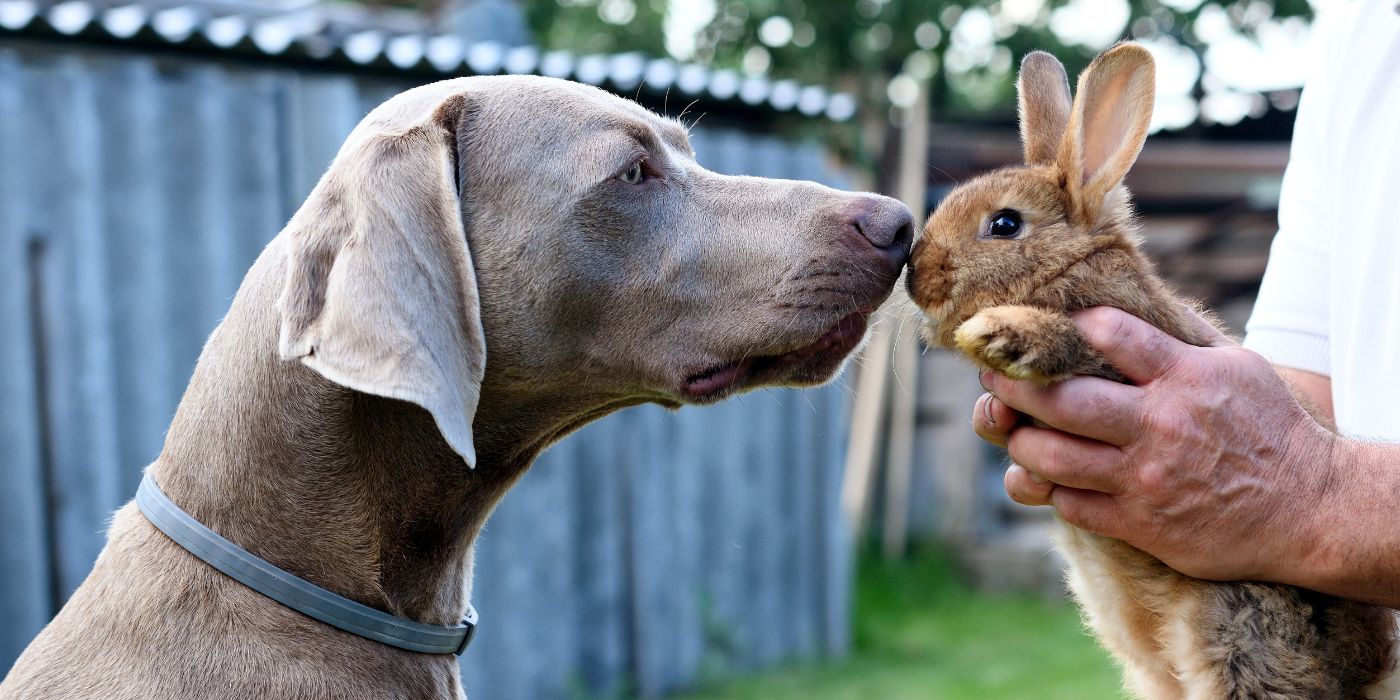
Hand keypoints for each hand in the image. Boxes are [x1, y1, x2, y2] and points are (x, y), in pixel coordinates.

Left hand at [971, 306, 1337, 583]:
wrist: (1308, 509)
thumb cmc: (1270, 429)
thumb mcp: (1238, 365)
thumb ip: (1182, 335)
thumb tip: (1134, 299)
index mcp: (1184, 377)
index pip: (1112, 334)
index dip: (1071, 325)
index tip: (1042, 322)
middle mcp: (1158, 425)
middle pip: (1059, 401)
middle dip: (1012, 384)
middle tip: (992, 372)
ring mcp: (1145, 478)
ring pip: (1050, 457)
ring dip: (1018, 440)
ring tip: (1012, 427)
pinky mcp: (1140, 523)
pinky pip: (1069, 504)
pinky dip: (1049, 486)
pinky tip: (1047, 474)